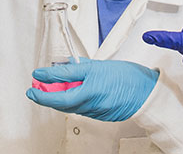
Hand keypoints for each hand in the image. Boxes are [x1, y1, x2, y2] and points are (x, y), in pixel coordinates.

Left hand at [25, 58, 158, 121]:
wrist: (148, 93)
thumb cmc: (128, 77)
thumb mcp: (98, 66)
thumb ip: (76, 69)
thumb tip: (59, 67)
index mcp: (89, 92)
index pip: (58, 93)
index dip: (43, 89)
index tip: (34, 82)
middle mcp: (90, 106)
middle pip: (62, 103)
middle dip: (47, 96)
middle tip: (37, 87)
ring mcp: (96, 113)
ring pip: (71, 106)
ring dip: (60, 98)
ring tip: (54, 87)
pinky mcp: (101, 116)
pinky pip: (82, 109)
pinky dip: (74, 100)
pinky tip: (74, 92)